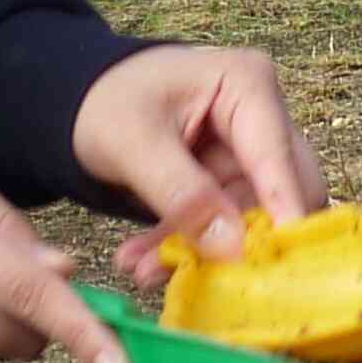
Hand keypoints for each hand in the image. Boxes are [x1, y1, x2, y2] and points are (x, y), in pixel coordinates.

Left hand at [73, 44, 328, 285]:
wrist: (78, 105)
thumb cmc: (106, 101)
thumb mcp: (133, 143)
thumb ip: (181, 193)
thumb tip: (232, 247)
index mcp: (247, 84)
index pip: (277, 158)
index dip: (283, 214)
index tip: (280, 267)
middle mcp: (263, 117)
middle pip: (281, 193)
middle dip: (238, 242)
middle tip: (198, 277)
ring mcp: (248, 154)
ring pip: (249, 220)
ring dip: (200, 252)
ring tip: (142, 270)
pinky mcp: (230, 185)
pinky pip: (223, 229)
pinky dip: (185, 248)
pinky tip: (143, 263)